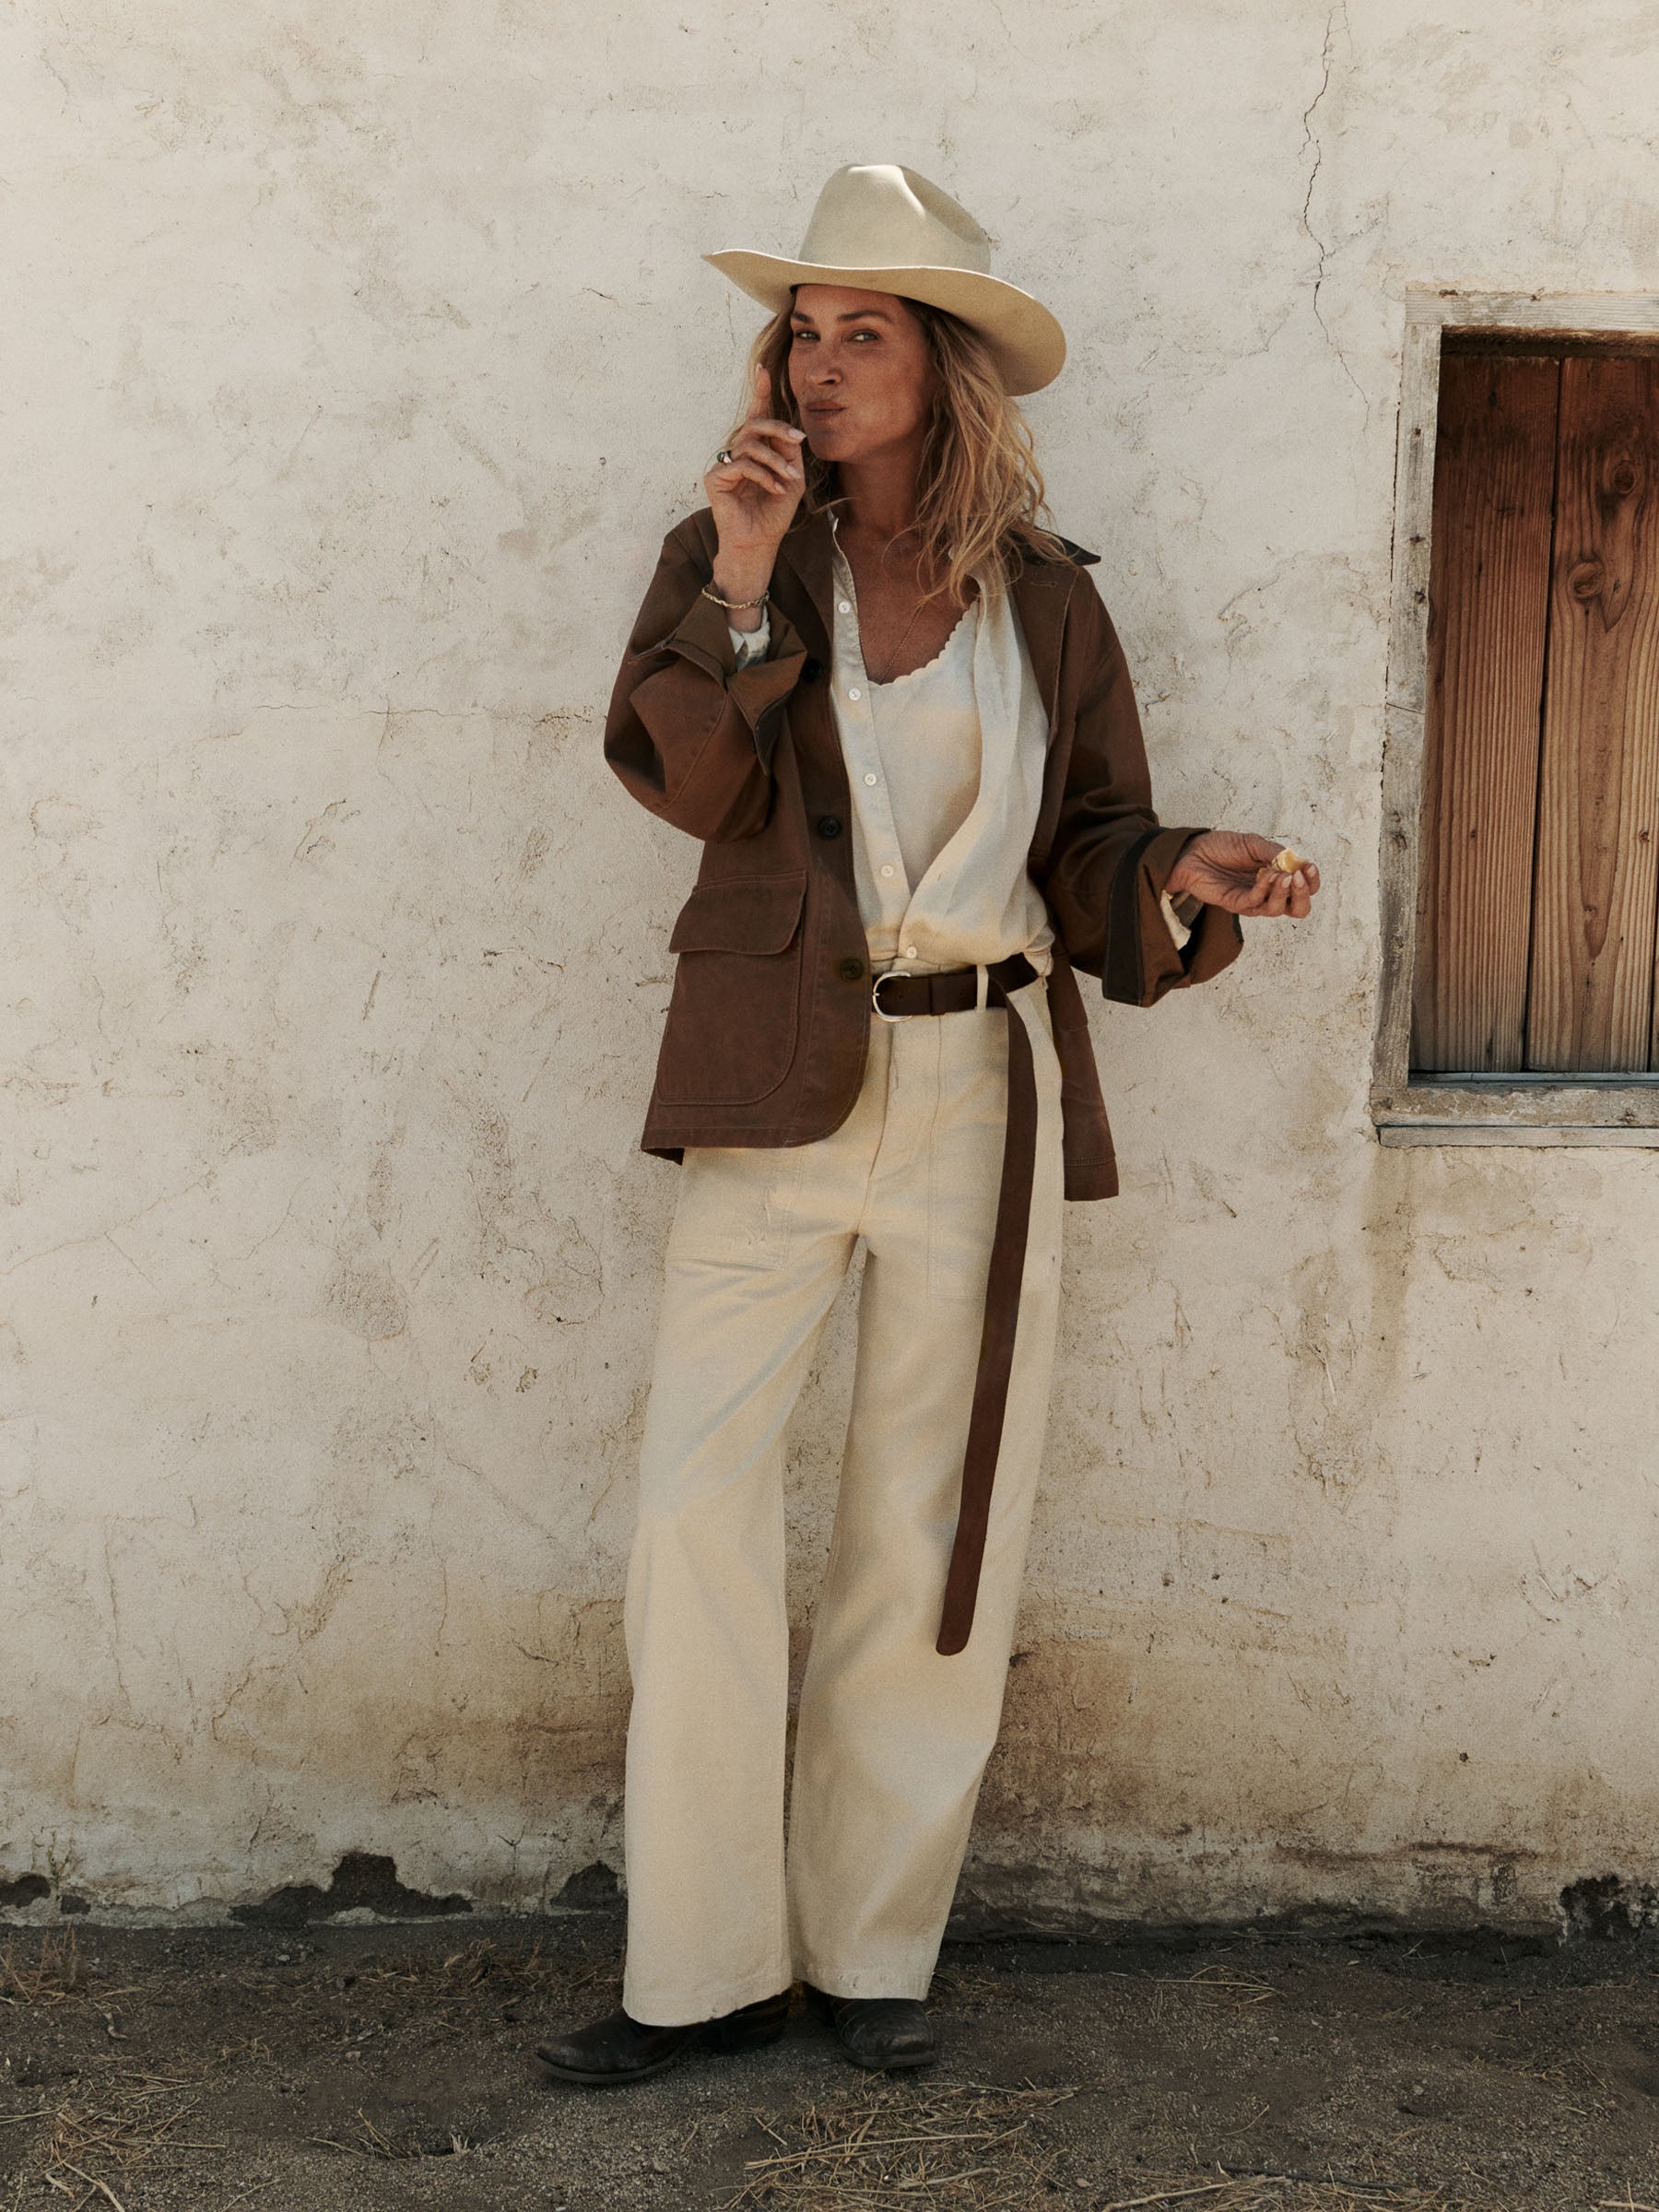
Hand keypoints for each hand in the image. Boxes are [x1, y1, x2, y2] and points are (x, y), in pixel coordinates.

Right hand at [704, 365, 806, 607]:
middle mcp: (736, 452)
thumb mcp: (792, 477)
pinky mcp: (715, 478)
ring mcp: (724, 464)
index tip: (764, 369)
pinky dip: (763, 476)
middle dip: (779, 428)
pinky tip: (774, 490)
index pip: (756, 417)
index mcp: (754, 450)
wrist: (760, 543)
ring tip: (789, 479)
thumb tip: (788, 429)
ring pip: (750, 445)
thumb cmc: (774, 513)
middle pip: (754, 425)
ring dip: (776, 461)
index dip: (760, 393)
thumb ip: (790, 451)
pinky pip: (743, 465)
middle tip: (799, 438)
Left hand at [1165, 830, 1320, 917]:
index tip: (1309, 866)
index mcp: (1277, 876)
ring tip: (1283, 876)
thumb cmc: (1222, 847)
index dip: (1312, 881)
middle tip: (1299, 878)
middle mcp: (1268, 892)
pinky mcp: (1236, 904)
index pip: (1304, 888)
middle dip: (1304, 894)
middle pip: (1298, 908)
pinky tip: (1266, 874)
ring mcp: (1253, 900)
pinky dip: (1265, 889)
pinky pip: (1256, 902)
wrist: (1193, 851)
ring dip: (1284, 892)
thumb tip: (1296, 862)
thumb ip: (1275, 852)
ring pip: (1278, 909)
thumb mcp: (1254, 844)